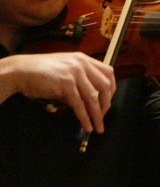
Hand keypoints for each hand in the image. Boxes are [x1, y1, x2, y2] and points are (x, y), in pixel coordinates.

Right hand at [0, 52, 115, 132]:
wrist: (21, 70)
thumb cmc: (42, 72)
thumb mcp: (66, 70)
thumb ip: (81, 81)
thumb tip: (92, 102)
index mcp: (84, 59)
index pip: (108, 73)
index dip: (112, 89)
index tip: (108, 101)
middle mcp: (82, 64)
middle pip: (105, 86)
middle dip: (106, 104)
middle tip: (103, 116)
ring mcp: (74, 73)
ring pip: (93, 97)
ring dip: (97, 115)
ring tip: (98, 127)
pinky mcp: (66, 84)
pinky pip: (79, 104)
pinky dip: (84, 117)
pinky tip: (87, 125)